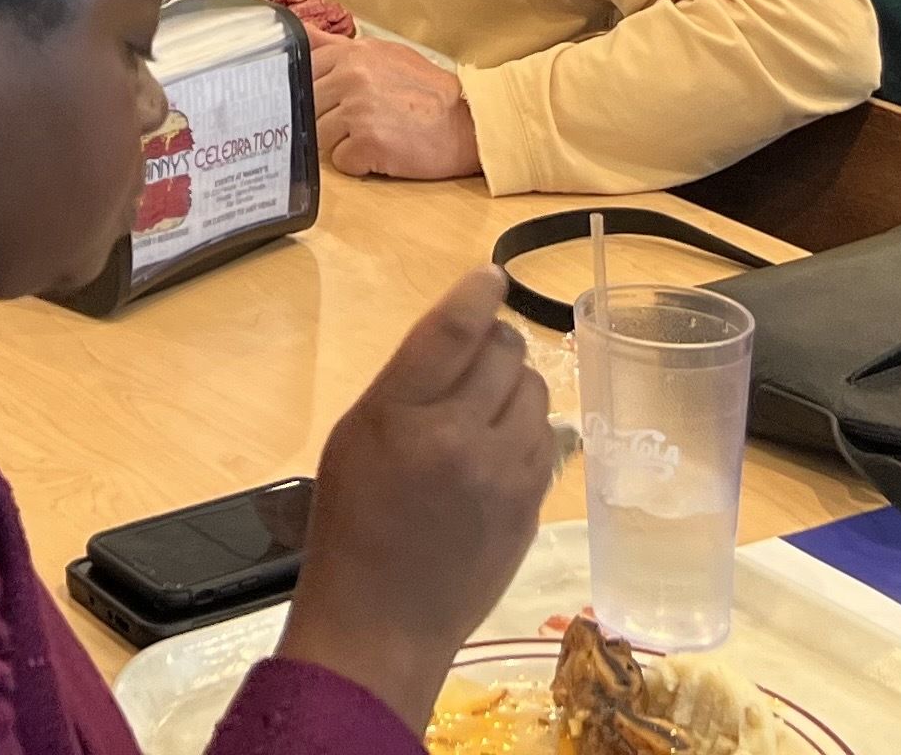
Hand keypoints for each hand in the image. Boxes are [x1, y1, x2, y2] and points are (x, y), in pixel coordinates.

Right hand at [278, 267, 550, 732]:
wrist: (383, 623)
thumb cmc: (353, 524)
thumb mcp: (356, 438)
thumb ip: (407, 384)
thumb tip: (464, 333)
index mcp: (401, 416)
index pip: (454, 330)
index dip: (477, 293)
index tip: (489, 277)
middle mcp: (460, 438)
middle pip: (506, 353)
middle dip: (497, 342)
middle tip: (479, 356)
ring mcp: (504, 476)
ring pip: (537, 392)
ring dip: (516, 386)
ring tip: (487, 408)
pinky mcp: (532, 507)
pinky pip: (547, 440)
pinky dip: (528, 431)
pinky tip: (500, 450)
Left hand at [311, 35, 482, 180]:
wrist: (467, 123)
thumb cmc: (429, 92)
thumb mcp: (385, 54)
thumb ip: (339, 46)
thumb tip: (303, 33)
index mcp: (353, 54)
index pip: (305, 72)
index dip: (317, 91)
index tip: (332, 100)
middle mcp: (351, 78)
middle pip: (309, 106)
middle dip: (328, 119)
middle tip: (359, 123)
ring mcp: (357, 110)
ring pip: (320, 136)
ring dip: (342, 143)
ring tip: (375, 136)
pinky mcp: (367, 143)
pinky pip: (340, 161)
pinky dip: (357, 163)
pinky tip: (380, 153)